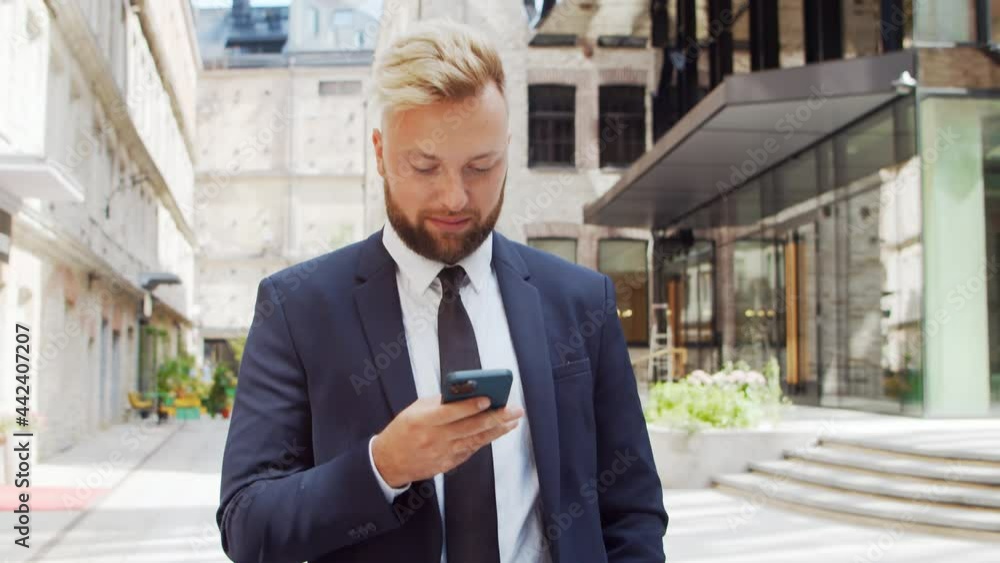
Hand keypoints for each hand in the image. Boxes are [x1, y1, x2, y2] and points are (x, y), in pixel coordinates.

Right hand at [371, 395, 523, 487]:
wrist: (388, 462)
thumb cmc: (403, 430)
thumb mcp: (415, 409)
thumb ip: (440, 402)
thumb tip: (467, 394)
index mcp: (423, 420)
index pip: (451, 412)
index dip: (471, 406)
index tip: (490, 399)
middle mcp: (434, 438)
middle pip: (470, 427)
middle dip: (496, 418)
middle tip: (514, 410)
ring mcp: (442, 453)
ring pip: (476, 440)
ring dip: (497, 430)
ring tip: (513, 420)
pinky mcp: (448, 464)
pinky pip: (470, 450)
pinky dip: (485, 440)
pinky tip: (497, 431)